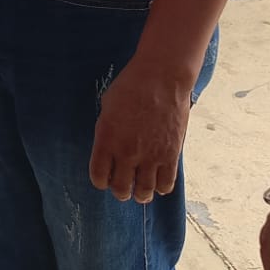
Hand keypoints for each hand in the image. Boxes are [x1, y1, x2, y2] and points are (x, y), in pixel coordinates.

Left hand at [89, 58, 191, 202]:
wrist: (162, 76)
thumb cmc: (132, 85)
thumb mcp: (108, 107)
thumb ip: (107, 132)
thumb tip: (110, 148)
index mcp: (107, 139)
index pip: (98, 177)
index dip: (101, 180)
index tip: (105, 177)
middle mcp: (127, 152)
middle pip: (121, 190)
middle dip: (121, 191)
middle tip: (124, 185)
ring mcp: (150, 156)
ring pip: (144, 193)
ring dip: (141, 193)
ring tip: (141, 188)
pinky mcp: (171, 155)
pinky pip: (166, 185)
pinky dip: (161, 187)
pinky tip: (159, 179)